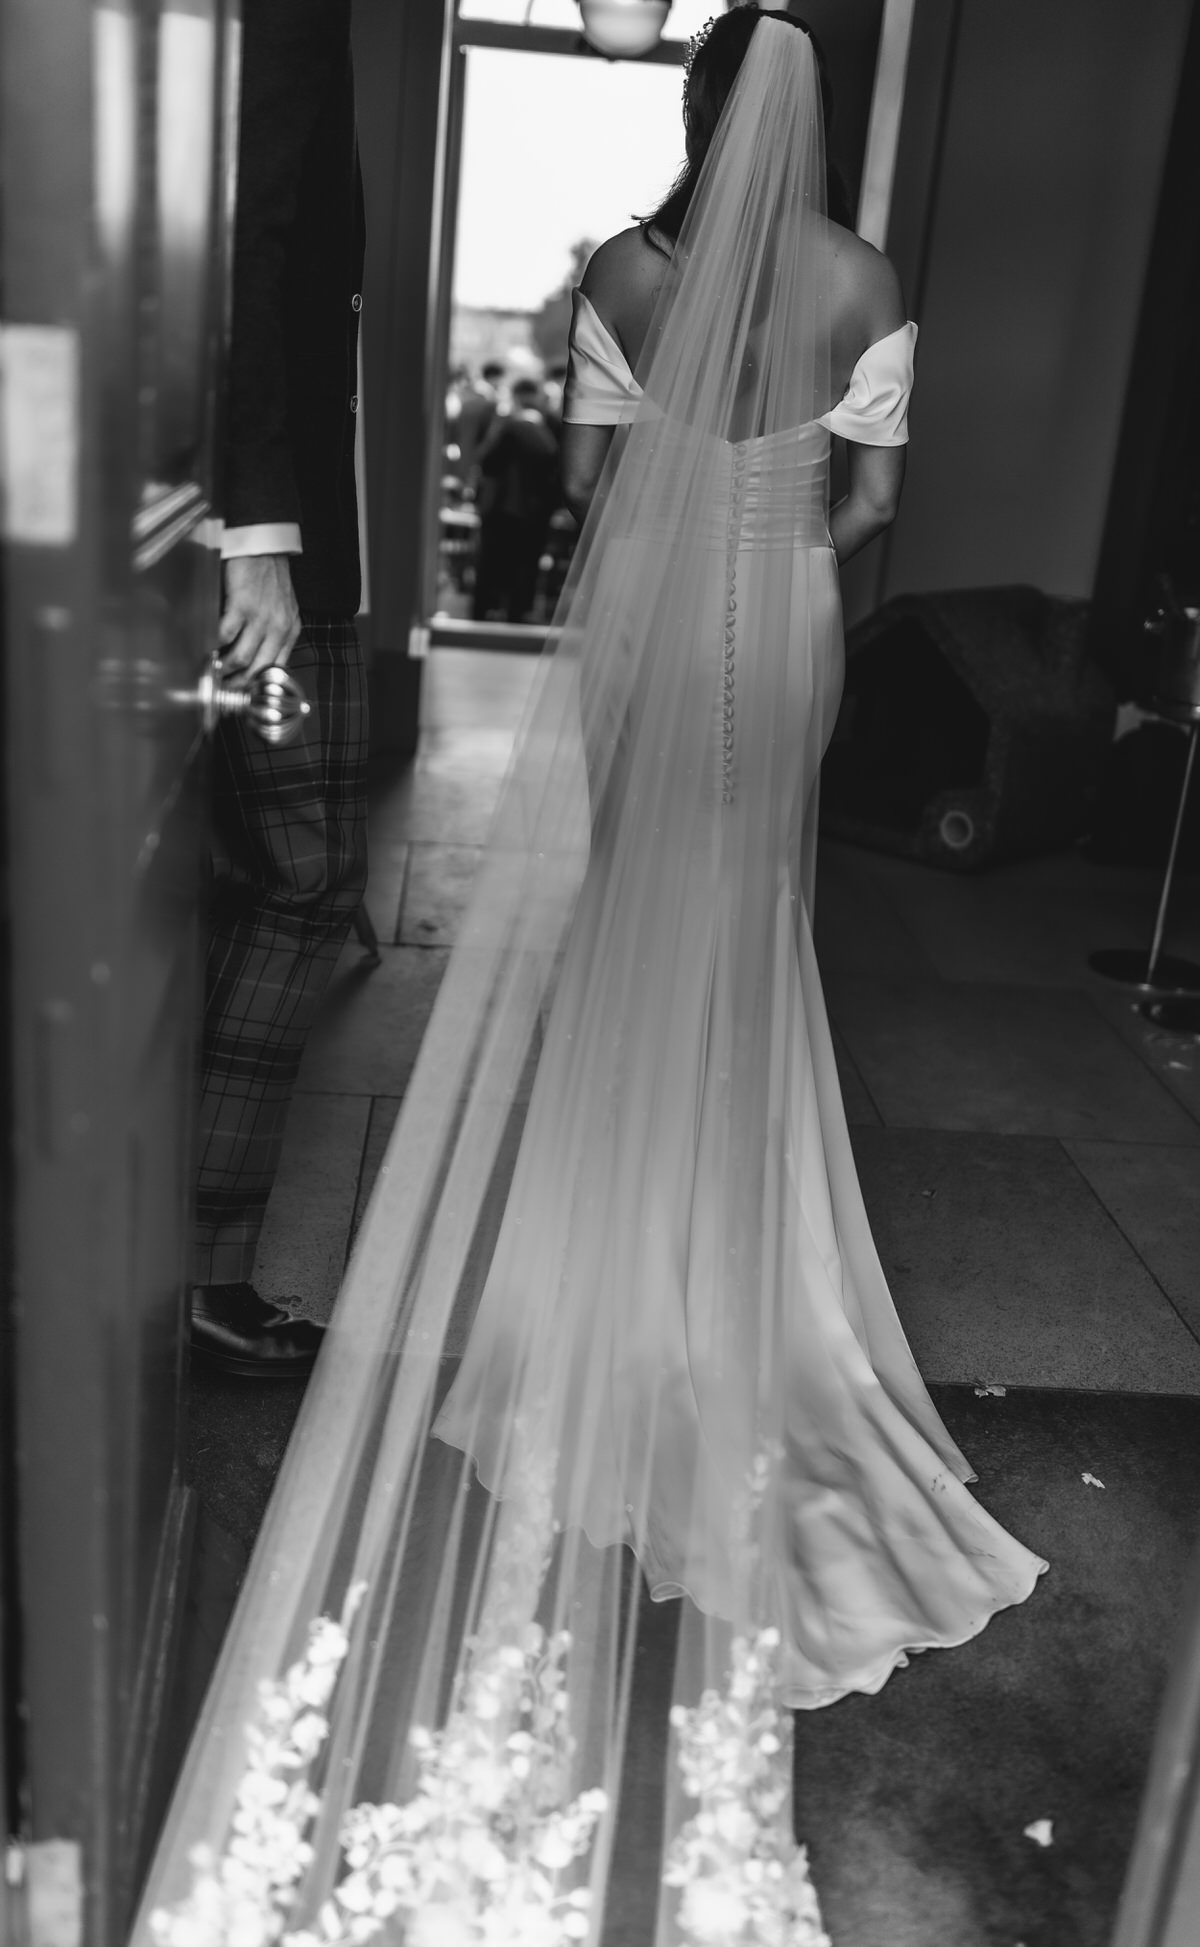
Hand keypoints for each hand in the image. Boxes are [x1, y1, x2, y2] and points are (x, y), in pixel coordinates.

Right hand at [218, 553, 301, 685]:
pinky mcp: (243, 605)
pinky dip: (214, 646)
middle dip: (237, 684)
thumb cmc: (269, 576)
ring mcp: (262, 618)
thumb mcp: (283, 608)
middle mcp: (279, 628)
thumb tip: (254, 657)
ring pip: (241, 658)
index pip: (276, 669)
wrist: (264, 546)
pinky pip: (226, 635)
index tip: (243, 693)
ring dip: (224, 669)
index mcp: (290, 630)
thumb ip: (273, 633)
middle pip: (257, 670)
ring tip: (212, 672)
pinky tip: (207, 649)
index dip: (258, 686)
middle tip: (222, 688)